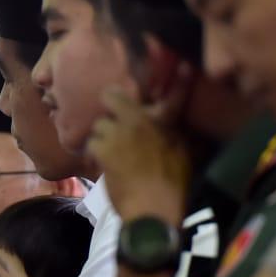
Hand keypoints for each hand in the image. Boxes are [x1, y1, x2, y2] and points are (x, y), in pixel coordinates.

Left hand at [87, 66, 193, 223]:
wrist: (153, 209)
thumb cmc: (172, 186)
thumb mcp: (182, 155)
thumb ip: (173, 134)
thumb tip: (170, 125)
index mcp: (165, 123)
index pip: (175, 95)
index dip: (180, 79)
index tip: (184, 67)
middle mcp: (141, 121)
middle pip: (112, 97)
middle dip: (109, 105)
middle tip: (111, 117)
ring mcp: (119, 133)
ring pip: (99, 125)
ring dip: (102, 136)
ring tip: (108, 149)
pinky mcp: (102, 149)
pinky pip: (91, 144)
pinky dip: (94, 153)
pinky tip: (100, 162)